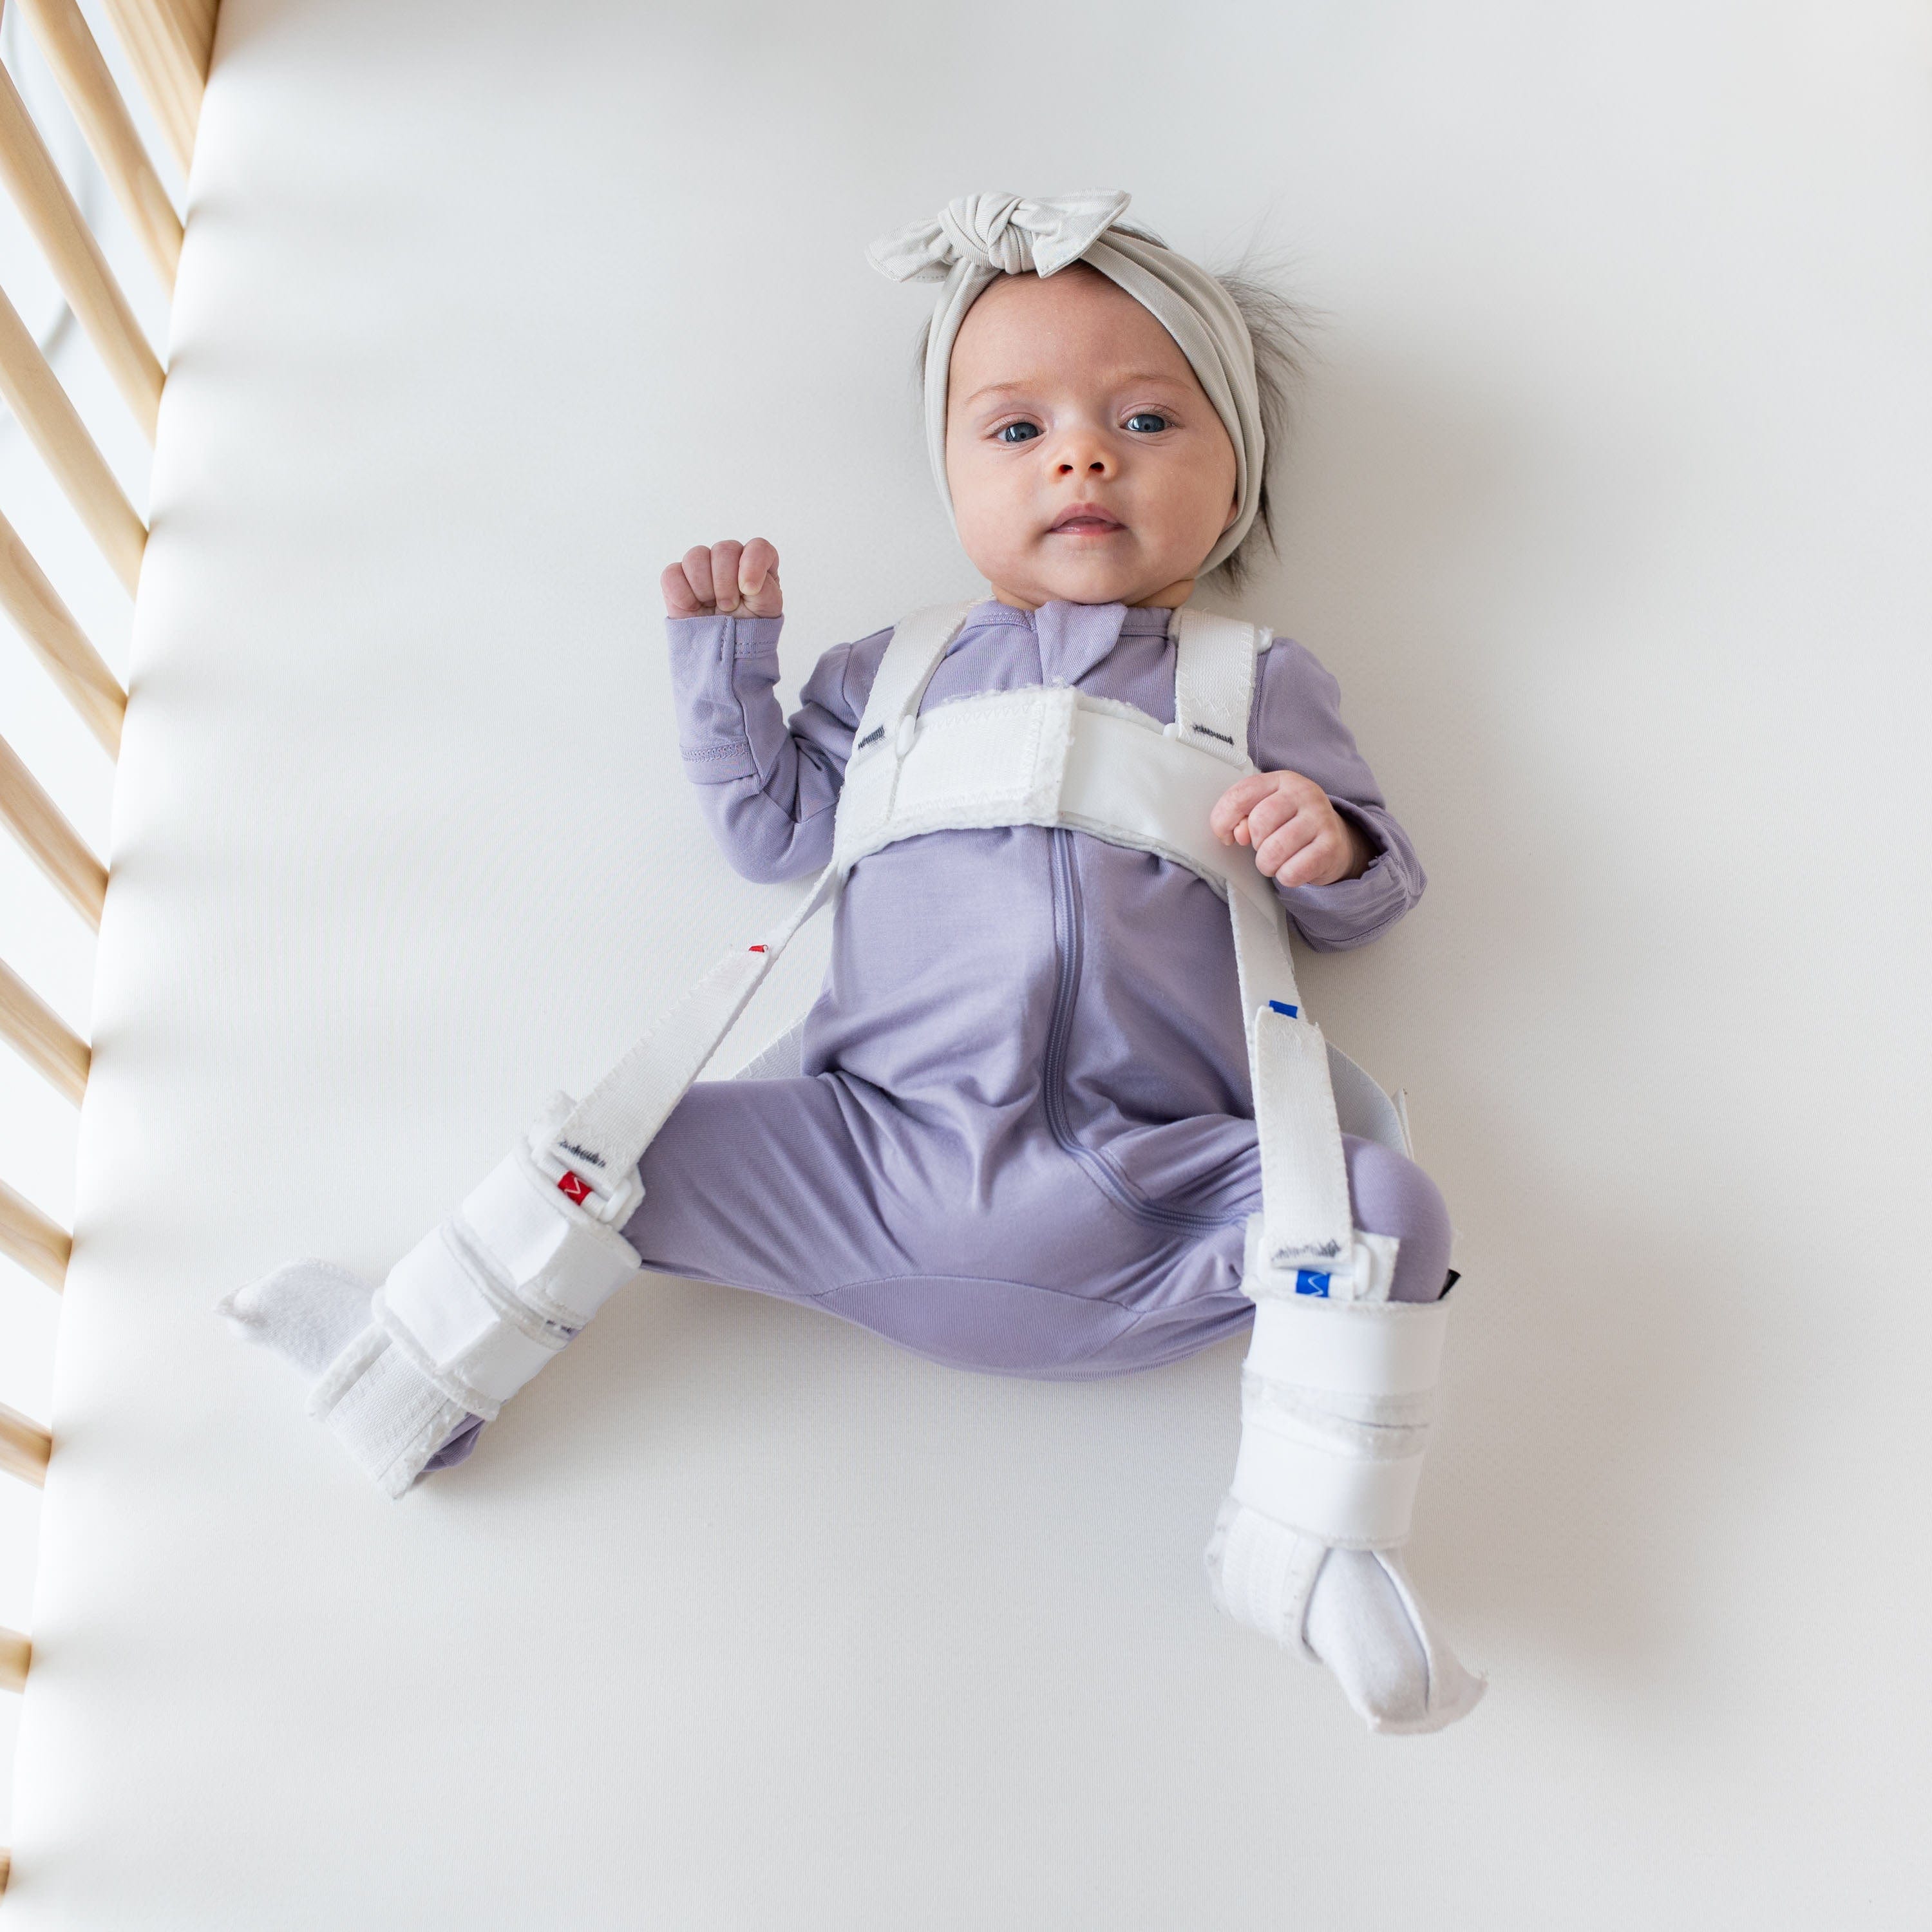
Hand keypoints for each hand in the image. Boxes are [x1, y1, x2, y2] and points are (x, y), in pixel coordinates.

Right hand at [662, 539, 782, 617]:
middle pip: (724, 549)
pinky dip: (681, 593)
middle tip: (729, 606)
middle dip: (726, 582)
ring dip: (704, 587)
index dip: (753, 564)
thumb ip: (766, 588)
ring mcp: (701, 567)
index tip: (749, 590)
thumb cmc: (749, 626)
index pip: (758, 547)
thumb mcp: (768, 609)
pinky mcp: (677, 579)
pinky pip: (671, 573)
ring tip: (710, 605)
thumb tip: (745, 582)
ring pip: (695, 556)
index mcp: (755, 563)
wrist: (725, 652)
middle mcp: (729, 560)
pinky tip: (692, 607)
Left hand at [1209, 770, 1370, 887]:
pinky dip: (1286, 877)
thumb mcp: (1265, 812)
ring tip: (1276, 861)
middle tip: (1263, 848)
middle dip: (1254, 845)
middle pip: (1258, 823)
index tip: (1227, 836)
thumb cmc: (1291, 825)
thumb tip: (1238, 834)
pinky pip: (1292, 871)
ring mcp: (1321, 818)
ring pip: (1274, 851)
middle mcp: (1304, 793)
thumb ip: (1244, 817)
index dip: (1223, 821)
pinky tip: (1293, 868)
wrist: (1335, 841)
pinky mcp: (1331, 846)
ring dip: (1267, 865)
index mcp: (1281, 780)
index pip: (1239, 796)